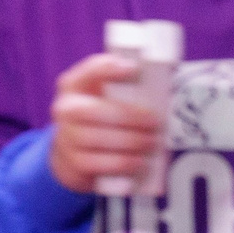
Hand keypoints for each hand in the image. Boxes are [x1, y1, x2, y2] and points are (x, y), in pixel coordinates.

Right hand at [47, 54, 163, 192]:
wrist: (72, 153)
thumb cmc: (101, 117)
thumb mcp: (106, 96)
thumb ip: (127, 86)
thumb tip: (168, 77)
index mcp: (74, 85)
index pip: (89, 70)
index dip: (109, 68)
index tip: (134, 69)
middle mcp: (65, 108)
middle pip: (96, 110)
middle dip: (130, 117)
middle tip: (156, 123)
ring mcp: (66, 136)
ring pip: (100, 139)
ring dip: (132, 142)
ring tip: (153, 143)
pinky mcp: (73, 162)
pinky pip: (101, 164)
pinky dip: (124, 163)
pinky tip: (141, 163)